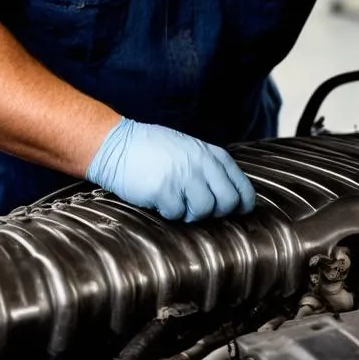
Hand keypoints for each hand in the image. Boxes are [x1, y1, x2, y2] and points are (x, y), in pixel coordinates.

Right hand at [85, 118, 255, 221]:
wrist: (117, 145)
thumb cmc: (154, 150)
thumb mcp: (189, 150)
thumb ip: (210, 169)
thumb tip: (232, 199)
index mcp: (212, 154)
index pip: (242, 188)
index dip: (241, 206)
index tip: (235, 212)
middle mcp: (202, 164)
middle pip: (227, 203)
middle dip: (215, 212)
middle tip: (198, 207)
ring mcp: (184, 176)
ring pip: (204, 211)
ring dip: (190, 213)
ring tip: (175, 200)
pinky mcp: (165, 189)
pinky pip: (177, 214)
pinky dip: (168, 211)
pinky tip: (158, 198)